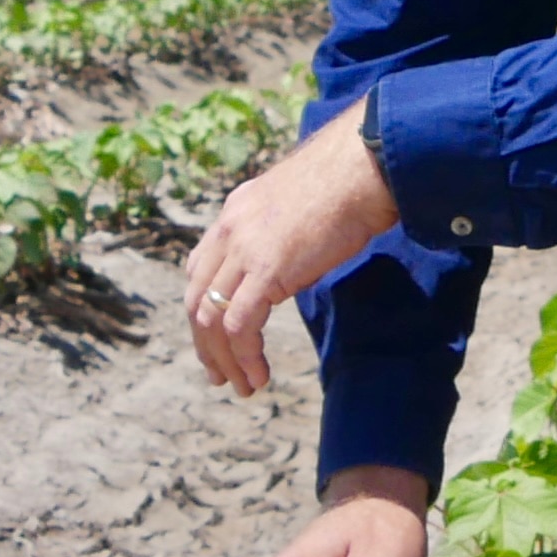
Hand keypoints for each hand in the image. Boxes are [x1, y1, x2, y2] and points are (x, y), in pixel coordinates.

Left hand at [183, 99, 403, 393]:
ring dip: (224, 360)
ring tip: (242, 386)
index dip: (203, 310)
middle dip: (205, 344)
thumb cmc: (347, 186)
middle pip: (196, 299)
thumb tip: (290, 265)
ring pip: (211, 319)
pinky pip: (240, 325)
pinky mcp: (264, 270)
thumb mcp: (296, 209)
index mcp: (234, 213)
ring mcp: (242, 250)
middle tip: (219, 375)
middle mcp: (228, 231)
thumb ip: (280, 236)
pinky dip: (244, 357)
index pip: (199, 270)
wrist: (361, 170)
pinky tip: (258, 375)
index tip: (218, 339)